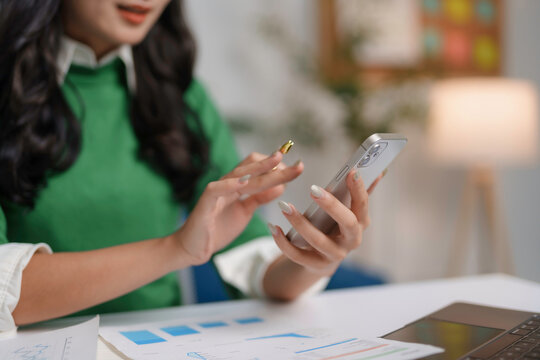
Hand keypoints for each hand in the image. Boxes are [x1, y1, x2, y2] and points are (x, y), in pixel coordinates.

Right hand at [171, 151, 302, 265]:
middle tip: (298, 164)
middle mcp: (227, 184)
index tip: (296, 168)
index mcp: (237, 186)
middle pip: (253, 168)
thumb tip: (281, 186)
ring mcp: (216, 191)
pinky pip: (216, 189)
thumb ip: (260, 197)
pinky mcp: (205, 203)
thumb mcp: (245, 211)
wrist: (194, 248)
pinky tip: (245, 182)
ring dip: (260, 168)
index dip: (276, 166)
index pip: (257, 168)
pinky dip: (230, 184)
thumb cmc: (218, 228)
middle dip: (276, 164)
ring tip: (277, 161)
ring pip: (239, 175)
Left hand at [269, 170, 381, 276]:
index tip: (352, 171)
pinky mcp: (315, 265)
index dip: (359, 189)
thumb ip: (359, 193)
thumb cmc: (335, 226)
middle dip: (331, 205)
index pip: (363, 205)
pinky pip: (297, 255)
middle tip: (313, 188)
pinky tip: (274, 228)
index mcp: (361, 223)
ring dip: (300, 223)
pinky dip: (284, 242)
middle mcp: (351, 240)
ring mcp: (334, 255)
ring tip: (284, 206)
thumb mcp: (348, 211)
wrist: (323, 259)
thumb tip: (378, 171)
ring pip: (318, 240)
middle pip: (347, 223)